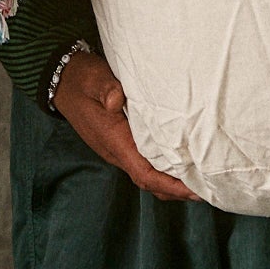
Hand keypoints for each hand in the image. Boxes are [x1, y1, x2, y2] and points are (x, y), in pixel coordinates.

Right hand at [52, 50, 197, 201]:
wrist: (61, 79)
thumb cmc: (81, 78)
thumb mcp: (93, 77)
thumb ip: (106, 88)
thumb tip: (117, 100)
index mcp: (113, 140)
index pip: (144, 173)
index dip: (170, 185)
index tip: (194, 191)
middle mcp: (115, 150)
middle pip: (149, 181)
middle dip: (176, 190)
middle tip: (207, 190)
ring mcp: (116, 148)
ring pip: (146, 174)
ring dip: (170, 181)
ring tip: (196, 180)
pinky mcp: (118, 141)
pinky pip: (142, 163)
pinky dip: (161, 169)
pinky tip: (177, 161)